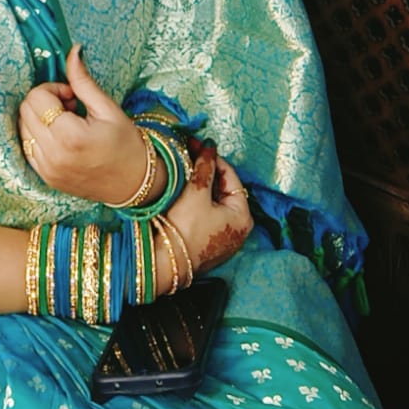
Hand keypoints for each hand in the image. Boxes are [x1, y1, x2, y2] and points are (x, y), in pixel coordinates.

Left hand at [18, 44, 152, 206]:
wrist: (134, 182)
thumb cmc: (125, 143)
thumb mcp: (107, 108)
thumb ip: (83, 80)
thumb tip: (73, 50)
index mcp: (69, 137)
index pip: (36, 97)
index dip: (53, 88)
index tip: (73, 96)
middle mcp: (53, 155)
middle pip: (25, 111)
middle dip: (45, 101)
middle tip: (70, 107)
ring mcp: (46, 169)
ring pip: (23, 128)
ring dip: (40, 119)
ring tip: (66, 123)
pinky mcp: (45, 177)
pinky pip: (27, 146)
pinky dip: (38, 135)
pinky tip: (60, 137)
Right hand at [163, 146, 252, 281]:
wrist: (165, 262)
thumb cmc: (184, 228)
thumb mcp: (196, 193)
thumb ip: (205, 167)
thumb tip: (209, 148)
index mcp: (243, 216)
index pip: (230, 176)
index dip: (213, 158)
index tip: (197, 145)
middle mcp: (238, 229)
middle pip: (223, 189)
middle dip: (206, 172)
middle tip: (189, 155)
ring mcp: (224, 238)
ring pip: (213, 202)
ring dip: (200, 185)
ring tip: (184, 170)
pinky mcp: (209, 244)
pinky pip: (207, 215)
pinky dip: (197, 201)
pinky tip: (183, 191)